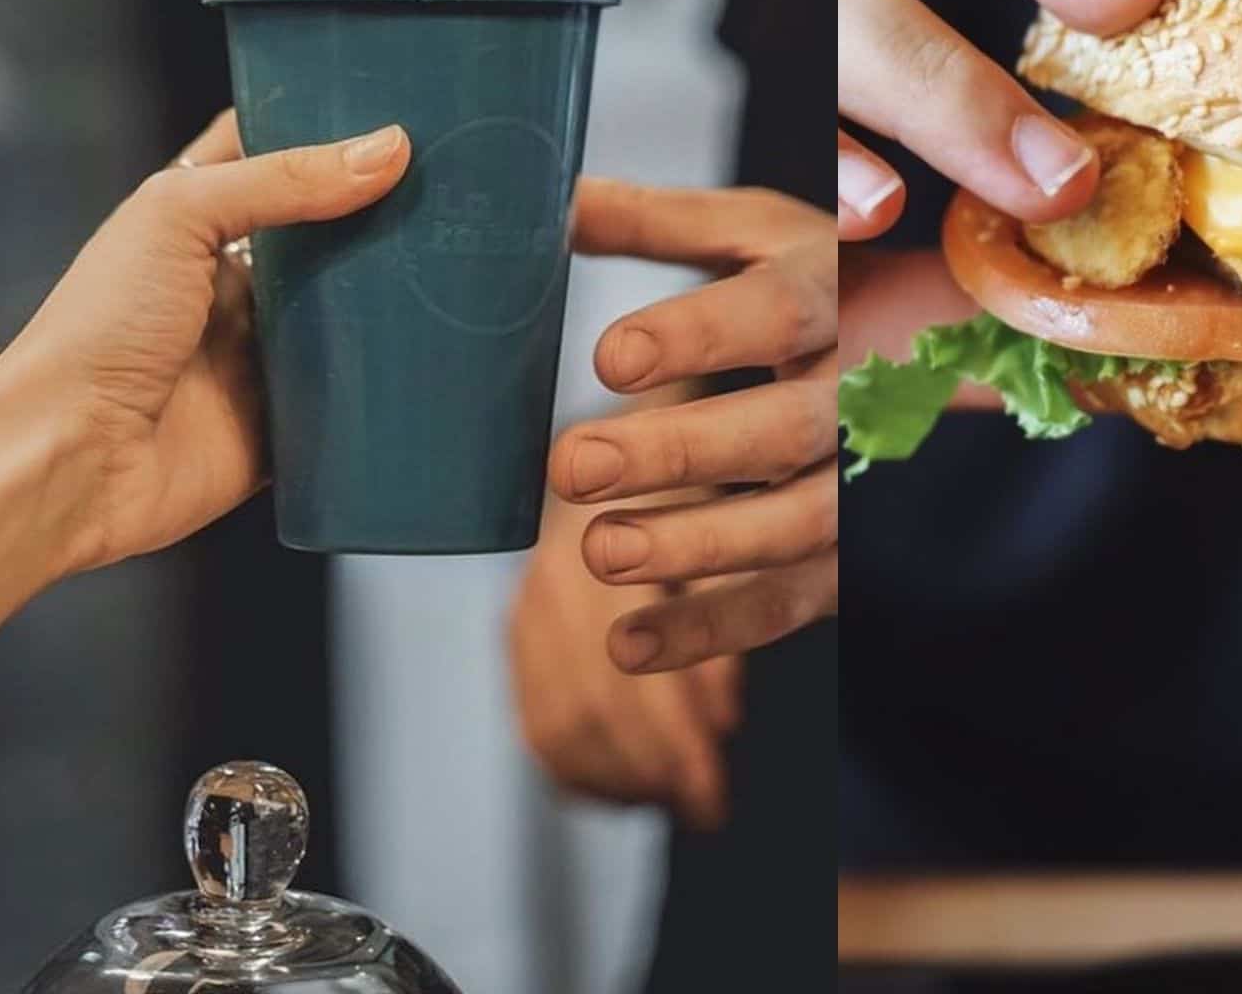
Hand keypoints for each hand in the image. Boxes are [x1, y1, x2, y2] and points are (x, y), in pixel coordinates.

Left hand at [0, 112, 407, 621]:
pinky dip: (396, 374)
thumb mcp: (178, 218)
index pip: (274, 152)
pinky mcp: (293, 414)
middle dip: (387, 209)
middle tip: (457, 181)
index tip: (398, 104)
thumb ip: (284, 180)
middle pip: (332, 229)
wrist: (75, 458)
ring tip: (470, 253)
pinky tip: (444, 344)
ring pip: (357, 308)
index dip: (327, 125)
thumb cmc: (97, 331)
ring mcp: (268, 347)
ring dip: (400, 291)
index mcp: (201, 219)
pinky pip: (360, 389)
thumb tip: (387, 149)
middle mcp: (239, 279)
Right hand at [510, 491, 741, 825]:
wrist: (631, 443)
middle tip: (705, 797)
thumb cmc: (691, 482)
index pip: (619, 662)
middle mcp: (552, 576)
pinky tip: (630, 788)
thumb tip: (720, 709)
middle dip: (652, 763)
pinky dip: (584, 768)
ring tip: (676, 797)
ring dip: (620, 772)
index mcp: (599, 540)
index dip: (671, 726)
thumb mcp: (721, 516)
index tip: (715, 767)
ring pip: (557, 721)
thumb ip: (719, 606)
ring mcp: (527, 608)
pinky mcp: (520, 635)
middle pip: (587, 702)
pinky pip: (538, 722)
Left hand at [549, 181, 837, 670]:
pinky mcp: (853, 549)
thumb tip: (543, 199)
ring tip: (600, 551)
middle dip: (680, 453)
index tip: (612, 358)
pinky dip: (715, 627)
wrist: (952, 336)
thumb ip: (656, 222)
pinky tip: (630, 643)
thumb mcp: (758, 231)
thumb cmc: (828, 275)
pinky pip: (793, 598)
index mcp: (832, 287)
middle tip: (573, 465)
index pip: (775, 312)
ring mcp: (863, 475)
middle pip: (782, 429)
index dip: (697, 337)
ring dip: (698, 545)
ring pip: (797, 523)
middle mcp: (860, 385)